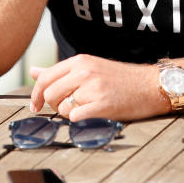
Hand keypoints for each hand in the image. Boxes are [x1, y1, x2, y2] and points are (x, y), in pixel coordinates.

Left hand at [29, 54, 162, 121]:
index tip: (36, 105)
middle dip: (53, 106)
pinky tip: (91, 115)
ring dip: (69, 113)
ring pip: (62, 108)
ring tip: (85, 109)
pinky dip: (79, 121)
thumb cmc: (121, 78)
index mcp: (79, 61)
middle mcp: (84, 72)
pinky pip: (75, 118)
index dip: (36, 95)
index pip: (45, 78)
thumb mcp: (89, 66)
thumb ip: (60, 71)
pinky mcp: (102, 105)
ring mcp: (93, 88)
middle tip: (66, 108)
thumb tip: (34, 71)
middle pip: (50, 94)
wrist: (149, 85)